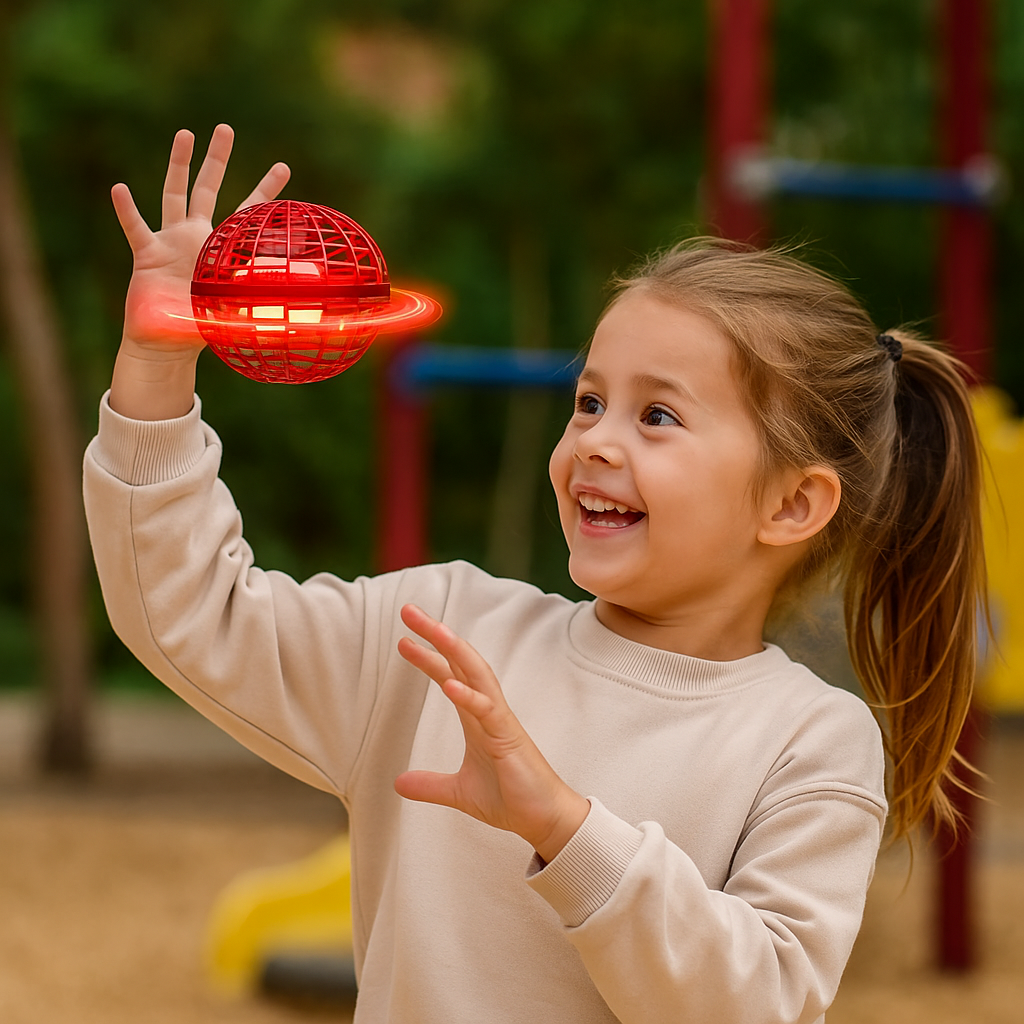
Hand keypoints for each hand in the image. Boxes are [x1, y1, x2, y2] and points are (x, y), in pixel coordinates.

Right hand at [111, 124, 290, 350]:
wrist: (166, 343)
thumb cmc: (199, 327)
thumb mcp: (234, 310)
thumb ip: (259, 299)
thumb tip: (301, 304)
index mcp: (220, 250)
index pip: (247, 215)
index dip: (265, 193)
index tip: (284, 167)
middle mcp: (195, 237)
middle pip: (208, 189)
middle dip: (217, 160)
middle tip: (226, 128)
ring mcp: (170, 242)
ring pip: (174, 195)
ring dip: (179, 165)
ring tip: (186, 134)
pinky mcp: (147, 255)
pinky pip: (136, 229)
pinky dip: (128, 211)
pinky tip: (120, 190)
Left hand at [394, 604, 589, 863]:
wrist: (544, 820)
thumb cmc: (510, 798)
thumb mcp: (459, 792)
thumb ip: (430, 784)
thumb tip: (398, 782)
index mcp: (477, 717)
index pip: (449, 674)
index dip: (427, 656)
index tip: (403, 639)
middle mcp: (488, 709)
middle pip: (461, 661)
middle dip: (436, 634)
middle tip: (409, 610)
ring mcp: (500, 720)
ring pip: (478, 674)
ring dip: (455, 650)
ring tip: (434, 630)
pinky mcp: (509, 737)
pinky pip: (488, 710)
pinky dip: (468, 695)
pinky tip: (448, 684)